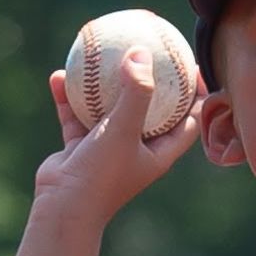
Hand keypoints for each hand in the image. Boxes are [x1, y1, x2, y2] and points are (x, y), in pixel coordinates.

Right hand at [30, 48, 201, 225]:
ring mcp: (108, 147)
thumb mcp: (122, 130)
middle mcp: (136, 149)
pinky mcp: (81, 147)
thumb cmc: (101, 175)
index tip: (193, 63)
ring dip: (104, 83)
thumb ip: (135, 92)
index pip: (188, 119)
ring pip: (109, 107)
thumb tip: (141, 52)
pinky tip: (59, 75)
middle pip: (152, 108)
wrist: (63, 208)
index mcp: (158, 152)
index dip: (196, 93)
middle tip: (148, 47)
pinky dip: (69, 97)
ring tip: (101, 53)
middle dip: (152, 79)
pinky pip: (76, 114)